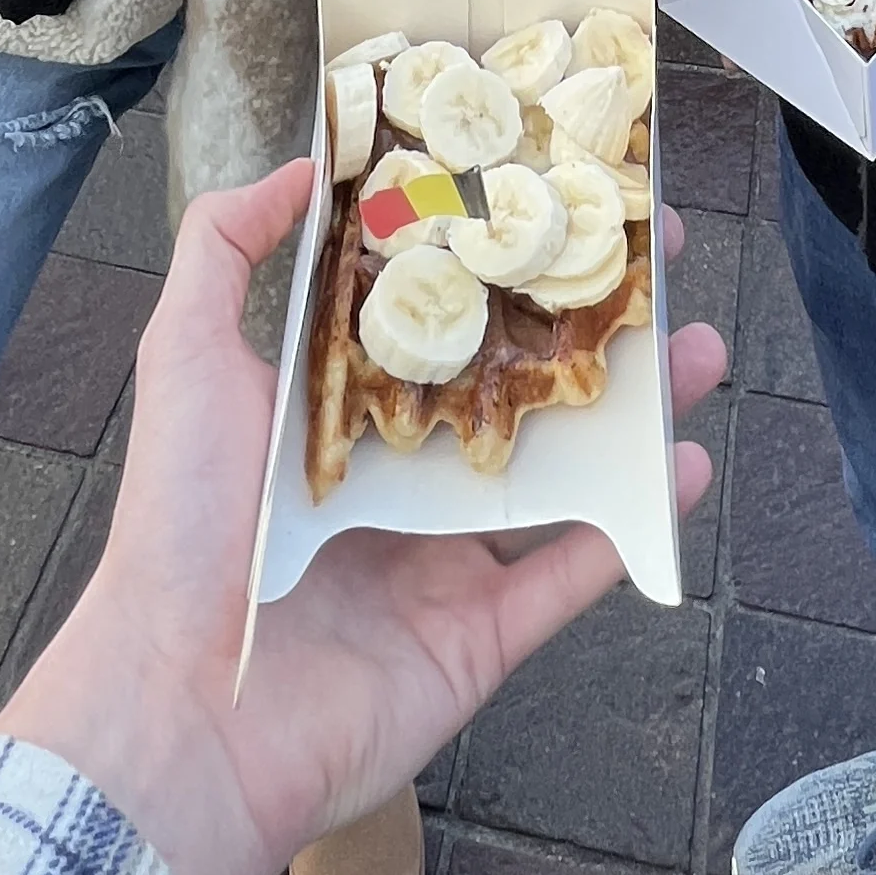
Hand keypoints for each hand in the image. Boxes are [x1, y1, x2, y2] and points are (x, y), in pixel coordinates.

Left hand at [0, 161, 724, 874]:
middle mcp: (398, 474)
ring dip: (637, 411)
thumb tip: (298, 164)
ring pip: (566, 468)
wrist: (186, 710)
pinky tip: (683, 468)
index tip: (553, 190)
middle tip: (655, 260)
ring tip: (698, 352)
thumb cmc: (178, 530)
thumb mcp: (183, 356)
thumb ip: (224, 249)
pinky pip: (577, 568)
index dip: (496, 250)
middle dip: (591, 319)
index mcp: (336, 408)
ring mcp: (446, 556)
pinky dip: (638, 524)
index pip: (435, 308)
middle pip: (518, 380)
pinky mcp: (483, 632)